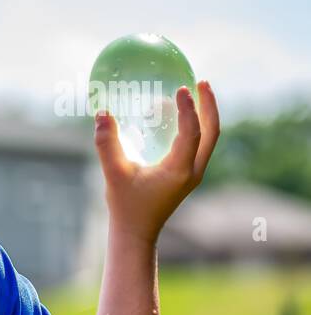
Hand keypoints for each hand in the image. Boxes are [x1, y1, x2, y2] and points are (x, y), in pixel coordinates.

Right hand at [94, 80, 220, 244]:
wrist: (136, 232)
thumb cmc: (125, 205)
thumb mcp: (113, 174)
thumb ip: (107, 143)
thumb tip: (102, 113)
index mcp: (179, 171)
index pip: (192, 133)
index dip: (188, 109)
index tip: (181, 89)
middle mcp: (193, 170)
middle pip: (212, 131)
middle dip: (209, 105)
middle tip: (202, 82)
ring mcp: (193, 173)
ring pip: (209, 137)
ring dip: (205, 114)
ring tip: (196, 92)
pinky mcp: (188, 174)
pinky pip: (200, 143)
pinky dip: (196, 126)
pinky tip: (180, 116)